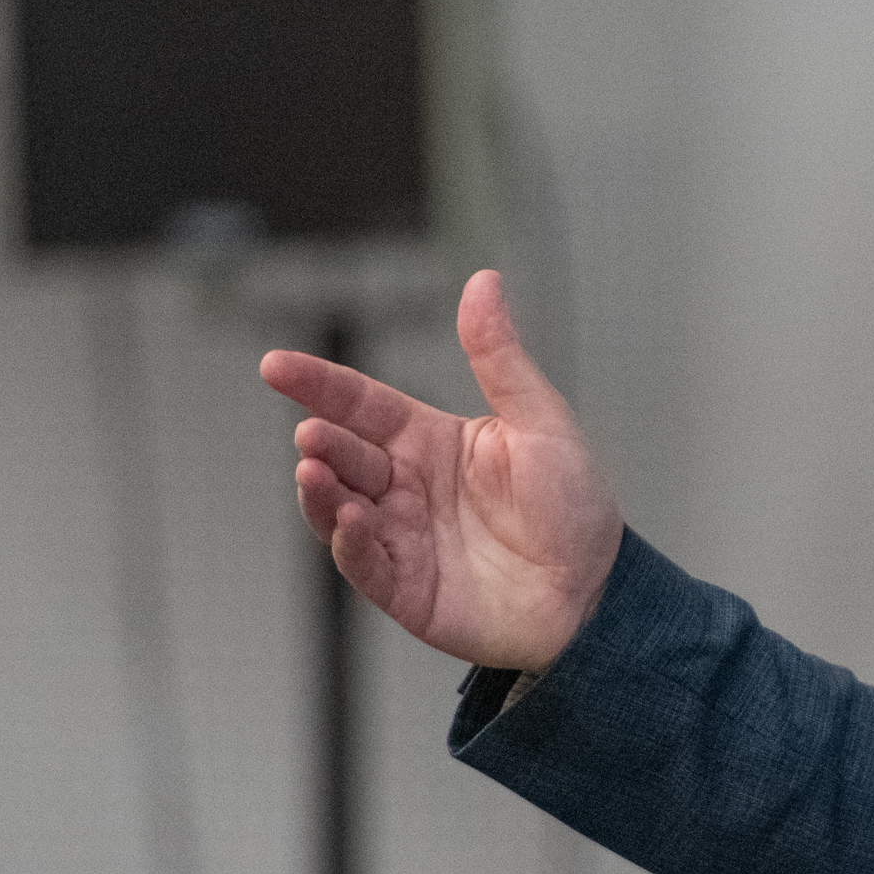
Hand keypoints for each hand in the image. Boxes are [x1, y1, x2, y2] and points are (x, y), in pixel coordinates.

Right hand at [260, 271, 620, 670]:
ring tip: (314, 472)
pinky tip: (351, 520)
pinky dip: (349, 543)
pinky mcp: (405, 590)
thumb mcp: (540, 421)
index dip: (318, 384)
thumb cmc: (575, 508)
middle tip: (312, 435)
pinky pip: (363, 564)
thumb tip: (483, 279)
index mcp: (432, 441)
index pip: (362, 404)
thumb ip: (499, 358)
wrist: (598, 594)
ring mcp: (402, 539)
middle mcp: (407, 488)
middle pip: (346, 455)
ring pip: (340, 509)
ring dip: (322, 491)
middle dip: (322, 443)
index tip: (275, 366)